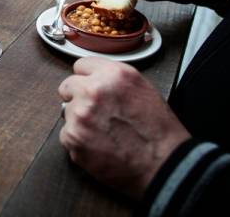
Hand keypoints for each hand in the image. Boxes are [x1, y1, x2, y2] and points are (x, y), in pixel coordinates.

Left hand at [58, 58, 189, 199]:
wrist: (162, 164)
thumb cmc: (158, 131)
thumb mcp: (142, 88)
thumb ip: (113, 79)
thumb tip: (94, 78)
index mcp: (113, 74)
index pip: (81, 65)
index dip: (87, 78)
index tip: (90, 87)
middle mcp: (94, 90)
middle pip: (68, 86)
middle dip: (78, 97)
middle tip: (96, 112)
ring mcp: (80, 114)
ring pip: (67, 111)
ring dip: (79, 120)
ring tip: (103, 132)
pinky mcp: (72, 137)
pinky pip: (66, 134)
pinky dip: (78, 140)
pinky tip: (98, 145)